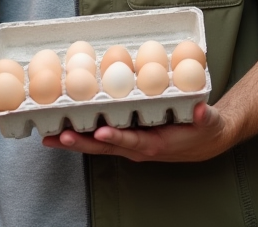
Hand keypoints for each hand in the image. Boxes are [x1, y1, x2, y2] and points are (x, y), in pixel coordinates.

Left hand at [40, 102, 235, 162]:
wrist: (204, 140)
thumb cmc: (204, 129)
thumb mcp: (208, 121)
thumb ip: (204, 116)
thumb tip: (200, 110)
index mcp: (155, 143)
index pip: (132, 141)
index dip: (116, 137)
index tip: (101, 132)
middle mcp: (137, 147)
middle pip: (104, 147)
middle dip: (81, 142)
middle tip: (58, 136)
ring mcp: (129, 145)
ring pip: (97, 145)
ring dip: (74, 140)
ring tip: (49, 136)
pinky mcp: (125, 140)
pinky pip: (99, 140)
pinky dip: (81, 135)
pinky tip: (62, 129)